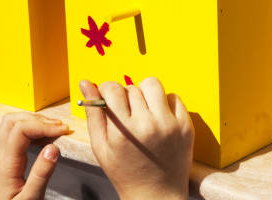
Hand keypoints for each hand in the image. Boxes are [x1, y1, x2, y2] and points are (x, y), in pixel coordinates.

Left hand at [0, 112, 69, 199]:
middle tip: (57, 127)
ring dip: (24, 119)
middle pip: (10, 122)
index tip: (62, 130)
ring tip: (44, 126)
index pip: (21, 131)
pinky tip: (23, 134)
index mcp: (6, 166)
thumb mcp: (32, 198)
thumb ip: (42, 174)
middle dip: (37, 119)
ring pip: (1, 125)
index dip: (44, 125)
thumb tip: (53, 148)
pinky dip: (10, 128)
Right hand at [79, 78, 193, 199]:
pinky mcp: (185, 125)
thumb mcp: (101, 146)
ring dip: (146, 93)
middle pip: (132, 87)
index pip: (113, 89)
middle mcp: (148, 125)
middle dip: (126, 95)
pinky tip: (159, 117)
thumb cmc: (125, 172)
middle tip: (127, 113)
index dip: (108, 90)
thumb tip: (86, 83)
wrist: (156, 194)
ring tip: (143, 110)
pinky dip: (165, 102)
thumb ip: (93, 113)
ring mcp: (169, 124)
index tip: (109, 98)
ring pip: (154, 85)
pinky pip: (174, 97)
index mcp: (124, 131)